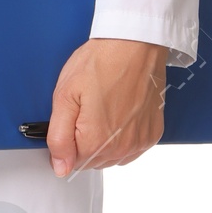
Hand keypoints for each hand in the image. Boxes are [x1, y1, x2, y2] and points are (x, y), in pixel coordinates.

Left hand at [46, 38, 166, 177]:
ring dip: (104, 142)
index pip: (71, 162)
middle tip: (87, 108)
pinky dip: (123, 138)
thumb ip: (58, 138)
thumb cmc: (101, 63)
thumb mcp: (64, 96)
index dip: (67, 140)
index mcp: (96, 142)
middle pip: (92, 161)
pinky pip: (131, 149)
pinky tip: (119, 114)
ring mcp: (139, 142)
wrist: (135, 44)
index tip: (72, 117)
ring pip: (112, 157)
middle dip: (84, 141)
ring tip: (104, 109)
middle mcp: (121, 148)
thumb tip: (60, 168)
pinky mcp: (153, 134)